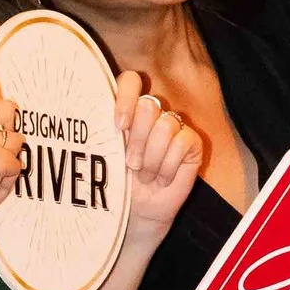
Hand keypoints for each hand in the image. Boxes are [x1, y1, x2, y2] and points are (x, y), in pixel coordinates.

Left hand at [115, 71, 202, 241]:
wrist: (139, 209)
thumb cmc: (119, 180)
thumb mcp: (106, 152)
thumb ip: (105, 128)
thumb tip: (97, 113)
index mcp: (129, 108)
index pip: (131, 80)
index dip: (126, 99)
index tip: (119, 126)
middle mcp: (153, 113)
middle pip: (148, 106)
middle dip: (137, 140)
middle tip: (131, 164)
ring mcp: (174, 126)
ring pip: (165, 125)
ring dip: (152, 158)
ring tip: (146, 175)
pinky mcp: (192, 142)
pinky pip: (182, 142)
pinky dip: (168, 166)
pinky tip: (163, 178)